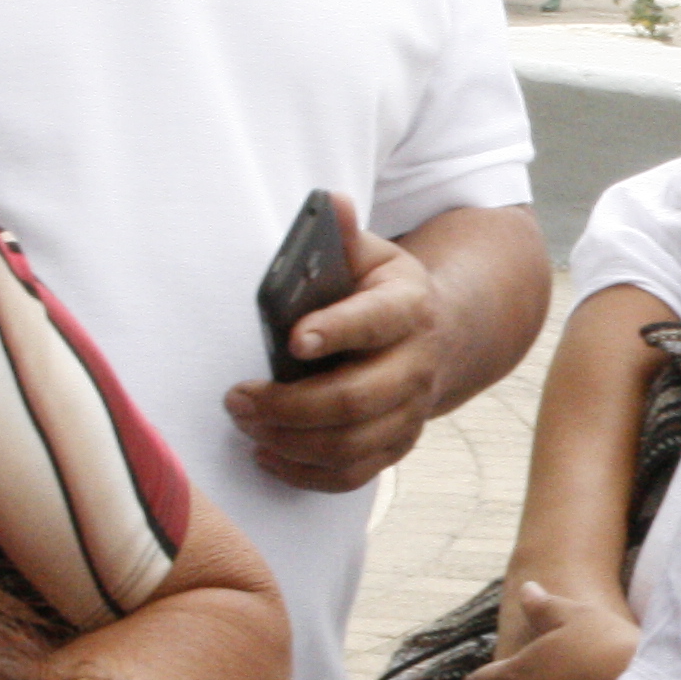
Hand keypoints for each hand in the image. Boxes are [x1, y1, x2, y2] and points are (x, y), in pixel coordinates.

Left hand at [226, 199, 454, 492]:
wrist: (443, 335)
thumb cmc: (384, 291)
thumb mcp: (373, 254)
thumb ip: (346, 234)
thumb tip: (332, 203)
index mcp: (409, 308)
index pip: (374, 323)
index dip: (335, 332)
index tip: (292, 341)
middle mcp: (417, 365)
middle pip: (355, 399)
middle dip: (289, 405)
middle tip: (237, 397)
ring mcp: (410, 412)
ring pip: (350, 445)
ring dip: (288, 441)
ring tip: (245, 422)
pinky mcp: (398, 445)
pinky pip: (353, 476)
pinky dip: (305, 474)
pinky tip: (267, 454)